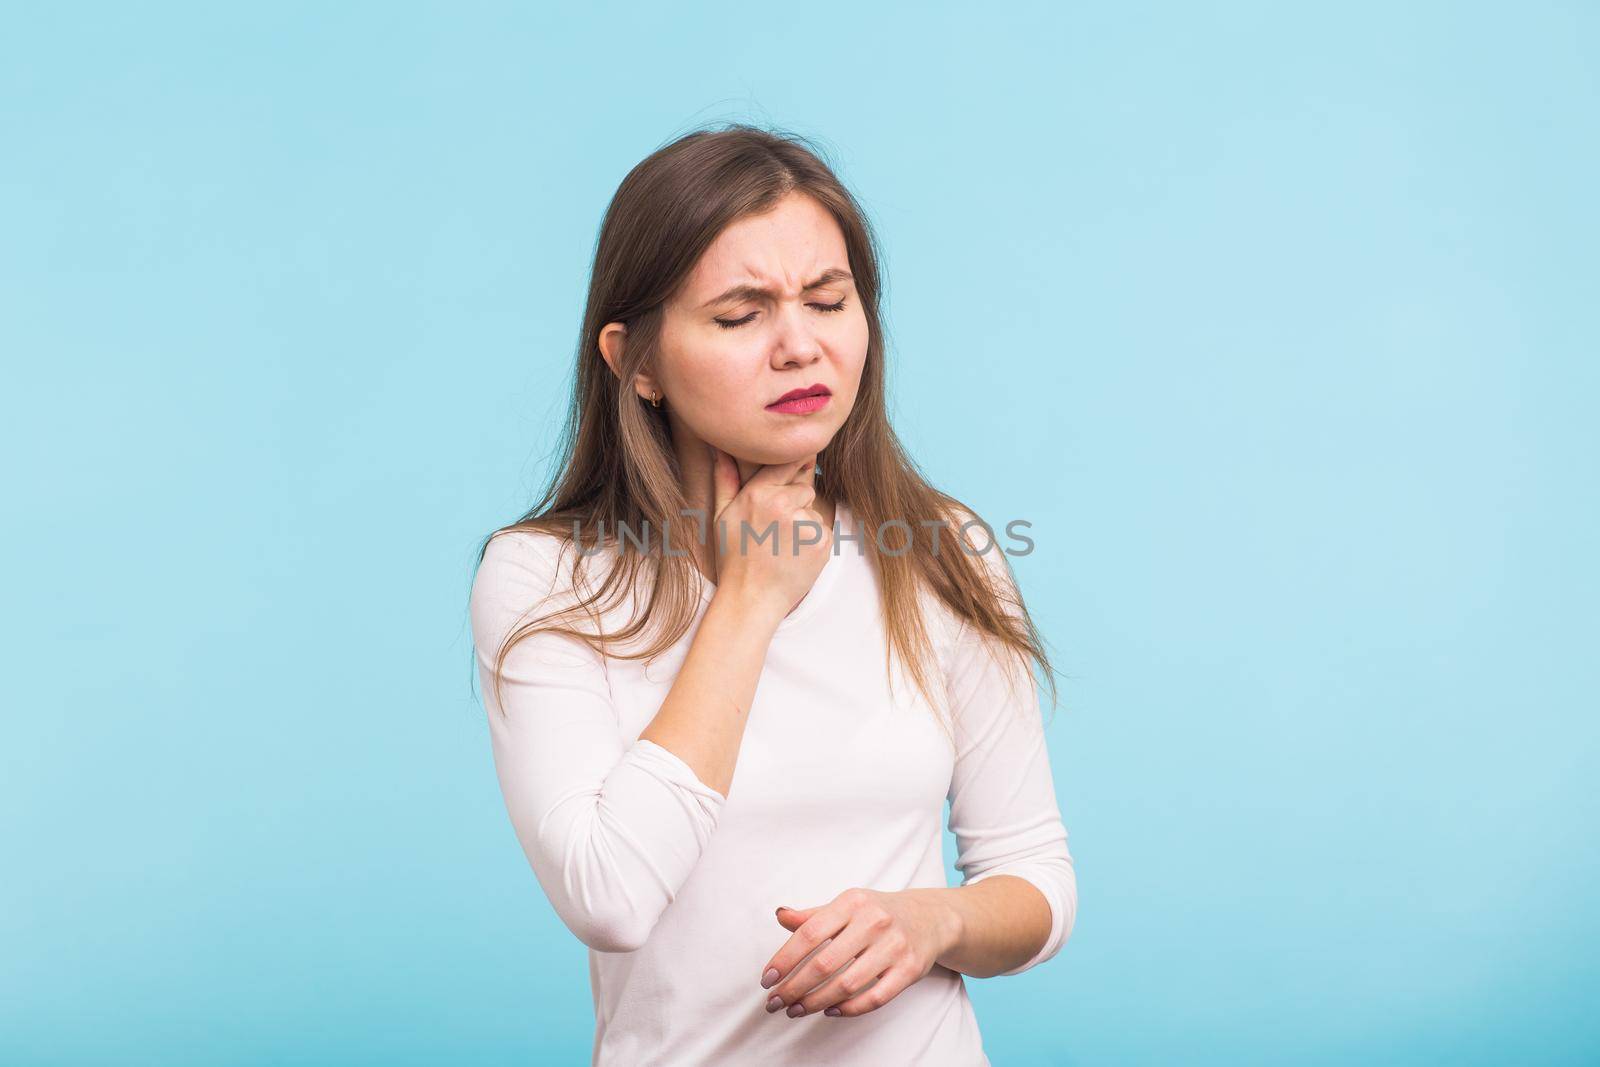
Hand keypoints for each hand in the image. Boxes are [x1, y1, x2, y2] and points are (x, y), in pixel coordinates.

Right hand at [706, 445, 829, 623]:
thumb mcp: (721, 517)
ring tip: (782, 546)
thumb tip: (719, 448)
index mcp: (758, 494)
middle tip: (775, 529)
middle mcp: (783, 505)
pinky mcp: (822, 542)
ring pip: (814, 511)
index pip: (786, 463)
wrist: (752, 599)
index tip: (802, 457)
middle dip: (796, 502)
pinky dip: (813, 542)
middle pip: (805, 487)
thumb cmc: (733, 558)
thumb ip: (725, 480)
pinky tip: (794, 556)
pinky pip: (823, 531)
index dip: (795, 461)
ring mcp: (805, 524)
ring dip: (804, 524)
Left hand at [758, 888, 960, 1018]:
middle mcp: (874, 922)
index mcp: (853, 902)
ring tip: (796, 1010)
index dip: (784, 959)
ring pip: (847, 984)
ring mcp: (894, 947)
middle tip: (776, 1002)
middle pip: (824, 963)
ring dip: (816, 1002)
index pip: (810, 933)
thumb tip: (780, 915)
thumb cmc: (879, 912)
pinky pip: (875, 998)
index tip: (767, 979)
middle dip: (795, 987)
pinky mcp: (910, 970)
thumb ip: (813, 915)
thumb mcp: (848, 905)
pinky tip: (830, 1011)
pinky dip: (849, 1009)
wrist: (931, 917)